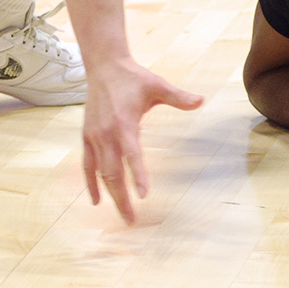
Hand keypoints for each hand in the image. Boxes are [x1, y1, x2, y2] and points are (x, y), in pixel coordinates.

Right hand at [81, 58, 203, 222]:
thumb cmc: (133, 78)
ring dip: (110, 196)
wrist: (104, 67)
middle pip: (112, 173)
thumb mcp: (158, 85)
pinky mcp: (86, 137)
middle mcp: (106, 134)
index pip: (131, 155)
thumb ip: (179, 97)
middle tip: (133, 220)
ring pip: (99, 174)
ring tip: (121, 215)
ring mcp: (94, 137)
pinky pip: (87, 166)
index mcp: (124, 123)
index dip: (137, 175)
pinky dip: (90, 184)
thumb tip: (201, 100)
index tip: (143, 195)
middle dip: (122, 198)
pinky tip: (96, 201)